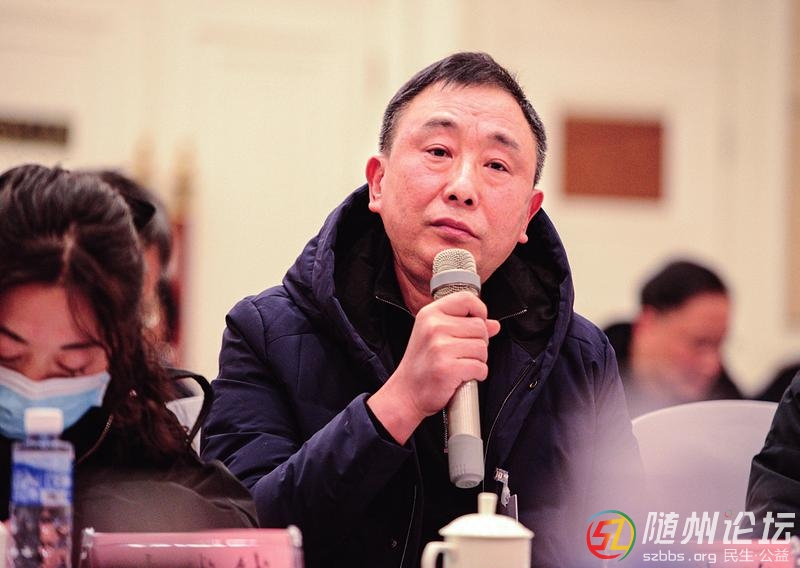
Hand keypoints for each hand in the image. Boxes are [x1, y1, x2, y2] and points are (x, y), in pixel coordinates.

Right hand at [367, 291, 499, 443]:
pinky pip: (480, 367)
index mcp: (430, 314)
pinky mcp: (447, 368)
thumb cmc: (422, 363)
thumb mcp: (437, 336)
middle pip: (480, 327)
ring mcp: (440, 347)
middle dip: (479, 343)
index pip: (467, 299)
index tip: (476, 324)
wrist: (406, 392)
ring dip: (478, 360)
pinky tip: (462, 376)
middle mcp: (434, 327)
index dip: (479, 311)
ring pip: (482, 348)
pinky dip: (477, 375)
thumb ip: (465, 325)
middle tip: (461, 354)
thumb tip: (494, 325)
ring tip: (460, 364)